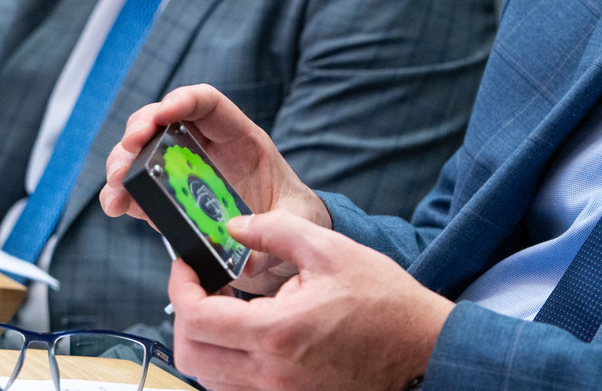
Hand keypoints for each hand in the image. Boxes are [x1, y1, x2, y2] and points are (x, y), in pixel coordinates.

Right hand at [101, 84, 330, 295]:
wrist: (284, 240)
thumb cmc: (293, 216)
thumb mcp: (295, 219)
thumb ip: (274, 229)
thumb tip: (242, 245)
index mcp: (241, 139)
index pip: (209, 103)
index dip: (184, 100)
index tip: (164, 113)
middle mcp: (207, 147)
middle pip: (166, 119)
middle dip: (142, 126)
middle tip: (130, 147)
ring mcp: (184, 170)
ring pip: (145, 150)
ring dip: (123, 161)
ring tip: (116, 186)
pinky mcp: (170, 198)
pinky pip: (140, 188)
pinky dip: (122, 192)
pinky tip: (115, 204)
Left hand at [166, 211, 452, 390]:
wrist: (421, 348)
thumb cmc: (383, 300)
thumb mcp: (331, 249)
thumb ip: (276, 231)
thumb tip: (233, 226)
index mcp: (276, 331)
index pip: (196, 318)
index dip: (181, 288)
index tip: (187, 267)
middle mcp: (270, 373)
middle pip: (190, 356)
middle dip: (185, 317)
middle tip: (203, 287)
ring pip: (208, 378)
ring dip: (205, 342)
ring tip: (228, 309)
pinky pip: (234, 390)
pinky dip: (227, 364)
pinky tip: (250, 335)